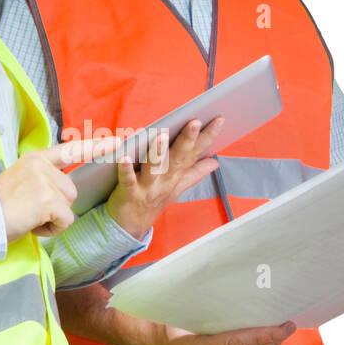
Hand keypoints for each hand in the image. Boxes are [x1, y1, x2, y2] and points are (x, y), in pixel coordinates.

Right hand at [0, 135, 120, 242]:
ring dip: (53, 219)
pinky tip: (32, 226)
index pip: (70, 150)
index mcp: (35, 159)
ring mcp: (45, 182)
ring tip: (29, 217)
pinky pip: (65, 221)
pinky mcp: (48, 200)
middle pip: (71, 190)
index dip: (94, 147)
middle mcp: (41, 166)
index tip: (116, 142)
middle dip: (56, 207)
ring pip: (69, 206)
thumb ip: (40, 179)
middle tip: (30, 211)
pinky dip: (52, 230)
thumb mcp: (19, 180)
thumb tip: (59, 192)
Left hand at [106, 116, 226, 240]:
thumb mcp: (178, 186)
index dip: (208, 137)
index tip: (219, 119)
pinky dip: (126, 169)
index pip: (196, 153)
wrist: (131, 226)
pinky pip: (127, 180)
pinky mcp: (129, 192)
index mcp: (177, 175)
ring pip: (154, 168)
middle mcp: (165, 180)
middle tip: (195, 122)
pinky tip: (124, 156)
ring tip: (161, 136)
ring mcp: (148, 187)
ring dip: (157, 152)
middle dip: (187, 140)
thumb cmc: (153, 200)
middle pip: (178, 158)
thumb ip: (195, 172)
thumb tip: (215, 162)